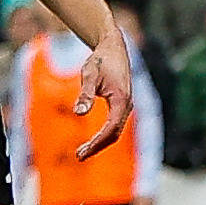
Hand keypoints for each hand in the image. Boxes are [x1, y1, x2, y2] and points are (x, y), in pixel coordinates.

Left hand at [69, 29, 135, 159]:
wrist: (113, 47)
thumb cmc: (100, 60)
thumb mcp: (88, 75)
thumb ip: (85, 94)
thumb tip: (78, 113)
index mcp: (121, 100)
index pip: (110, 129)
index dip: (96, 143)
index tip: (82, 153)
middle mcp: (127, 105)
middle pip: (114, 134)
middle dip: (97, 147)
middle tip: (79, 156)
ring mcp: (126, 106)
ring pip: (115, 131)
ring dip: (100, 143)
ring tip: (82, 152)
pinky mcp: (122, 105)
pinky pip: (115, 125)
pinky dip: (104, 135)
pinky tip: (92, 140)